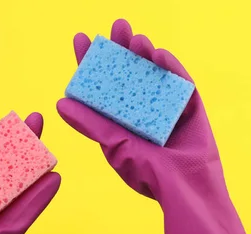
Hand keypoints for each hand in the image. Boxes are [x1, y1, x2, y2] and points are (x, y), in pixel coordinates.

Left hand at [57, 19, 250, 233]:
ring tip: (135, 38)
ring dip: (144, 53)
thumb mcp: (113, 145)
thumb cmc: (147, 173)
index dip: (91, 62)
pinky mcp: (189, 106)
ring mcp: (166, 106)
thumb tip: (61, 103)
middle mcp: (141, 109)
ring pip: (153, 71)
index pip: (103, 85)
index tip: (80, 38)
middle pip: (129, 71)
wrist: (185, 191)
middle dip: (122, 47)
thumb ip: (90, 124)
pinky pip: (179, 81)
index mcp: (120, 118)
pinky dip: (170, 67)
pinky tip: (158, 54)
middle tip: (115, 26)